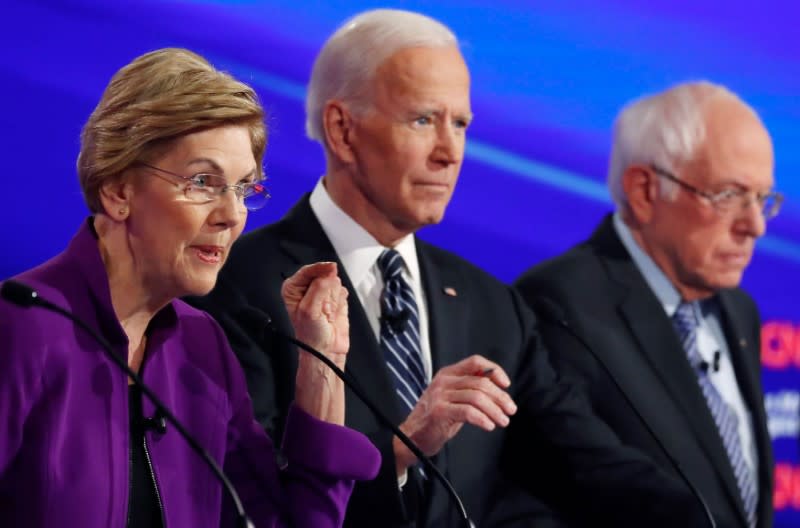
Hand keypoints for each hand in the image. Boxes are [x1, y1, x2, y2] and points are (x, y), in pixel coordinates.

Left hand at [282, 262, 348, 423]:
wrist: (326, 351)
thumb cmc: (311, 334)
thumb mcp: (309, 310)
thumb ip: (319, 288)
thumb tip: (331, 274)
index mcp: (293, 288)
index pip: (308, 270)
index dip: (320, 269)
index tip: (331, 268)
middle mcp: (307, 288)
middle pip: (324, 275)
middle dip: (327, 290)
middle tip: (323, 307)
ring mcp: (322, 293)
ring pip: (335, 283)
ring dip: (334, 298)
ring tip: (327, 313)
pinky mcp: (336, 299)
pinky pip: (343, 291)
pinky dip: (341, 302)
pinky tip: (334, 314)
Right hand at [393, 355, 516, 473]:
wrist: (411, 437)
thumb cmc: (436, 418)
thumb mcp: (453, 398)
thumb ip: (470, 389)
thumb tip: (499, 387)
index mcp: (448, 373)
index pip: (475, 362)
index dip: (494, 370)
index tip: (506, 384)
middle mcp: (443, 381)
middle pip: (480, 382)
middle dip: (500, 397)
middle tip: (511, 410)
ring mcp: (440, 396)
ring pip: (477, 397)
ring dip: (495, 410)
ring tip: (504, 421)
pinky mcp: (439, 412)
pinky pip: (468, 412)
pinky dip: (483, 419)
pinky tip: (489, 426)